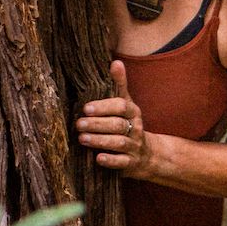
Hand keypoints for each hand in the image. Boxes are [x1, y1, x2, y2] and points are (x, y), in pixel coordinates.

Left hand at [74, 60, 148, 176]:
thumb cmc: (129, 124)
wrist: (148, 154)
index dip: (104, 107)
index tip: (86, 108)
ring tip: (82, 139)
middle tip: (79, 124)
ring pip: (119, 143)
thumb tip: (116, 62)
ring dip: (100, 141)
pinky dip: (111, 161)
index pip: (121, 106)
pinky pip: (122, 162)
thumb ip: (119, 85)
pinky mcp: (131, 163)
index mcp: (133, 112)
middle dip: (98, 124)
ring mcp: (134, 146)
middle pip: (118, 125)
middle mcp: (136, 128)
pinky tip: (98, 158)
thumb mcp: (126, 104)